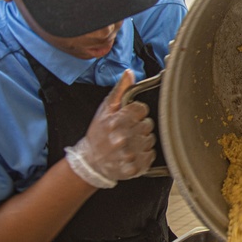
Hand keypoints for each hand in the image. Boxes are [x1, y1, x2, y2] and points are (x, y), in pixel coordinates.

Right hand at [66, 70, 156, 186]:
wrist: (90, 162)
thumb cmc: (98, 133)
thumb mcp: (105, 109)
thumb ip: (120, 90)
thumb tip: (130, 73)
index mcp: (115, 121)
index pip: (142, 109)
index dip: (137, 112)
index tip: (130, 117)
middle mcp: (122, 138)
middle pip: (148, 125)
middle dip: (140, 126)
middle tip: (129, 131)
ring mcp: (128, 155)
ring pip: (150, 140)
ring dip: (143, 141)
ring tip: (130, 143)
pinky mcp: (134, 168)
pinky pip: (150, 155)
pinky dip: (145, 154)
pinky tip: (133, 153)